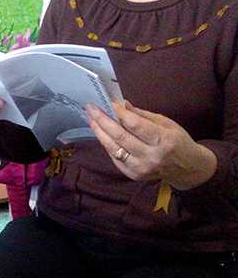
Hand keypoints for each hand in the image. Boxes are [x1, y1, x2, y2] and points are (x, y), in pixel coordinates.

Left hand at [86, 101, 216, 189]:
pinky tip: (101, 133)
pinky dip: (107, 144)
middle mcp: (152, 156)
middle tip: (91, 108)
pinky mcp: (134, 175)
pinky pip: (114, 157)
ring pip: (113, 148)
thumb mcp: (166, 124)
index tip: (109, 102)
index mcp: (164, 141)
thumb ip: (143, 115)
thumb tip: (122, 104)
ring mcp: (141, 168)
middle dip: (102, 120)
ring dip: (99, 132)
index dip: (120, 113)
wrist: (187, 169)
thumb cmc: (177, 141)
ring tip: (91, 118)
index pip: (136, 125)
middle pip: (120, 136)